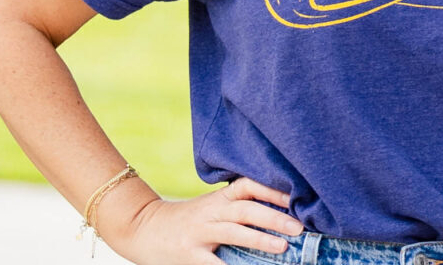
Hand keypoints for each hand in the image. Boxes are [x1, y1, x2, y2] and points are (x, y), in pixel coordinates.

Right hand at [99, 177, 301, 264]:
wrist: (143, 228)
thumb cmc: (189, 220)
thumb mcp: (213, 207)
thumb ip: (239, 208)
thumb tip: (282, 217)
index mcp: (220, 198)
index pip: (249, 186)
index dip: (273, 189)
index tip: (298, 196)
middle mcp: (212, 212)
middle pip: (246, 209)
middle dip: (274, 217)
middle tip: (300, 226)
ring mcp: (200, 232)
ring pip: (233, 232)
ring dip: (260, 239)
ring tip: (283, 247)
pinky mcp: (190, 254)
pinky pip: (214, 263)